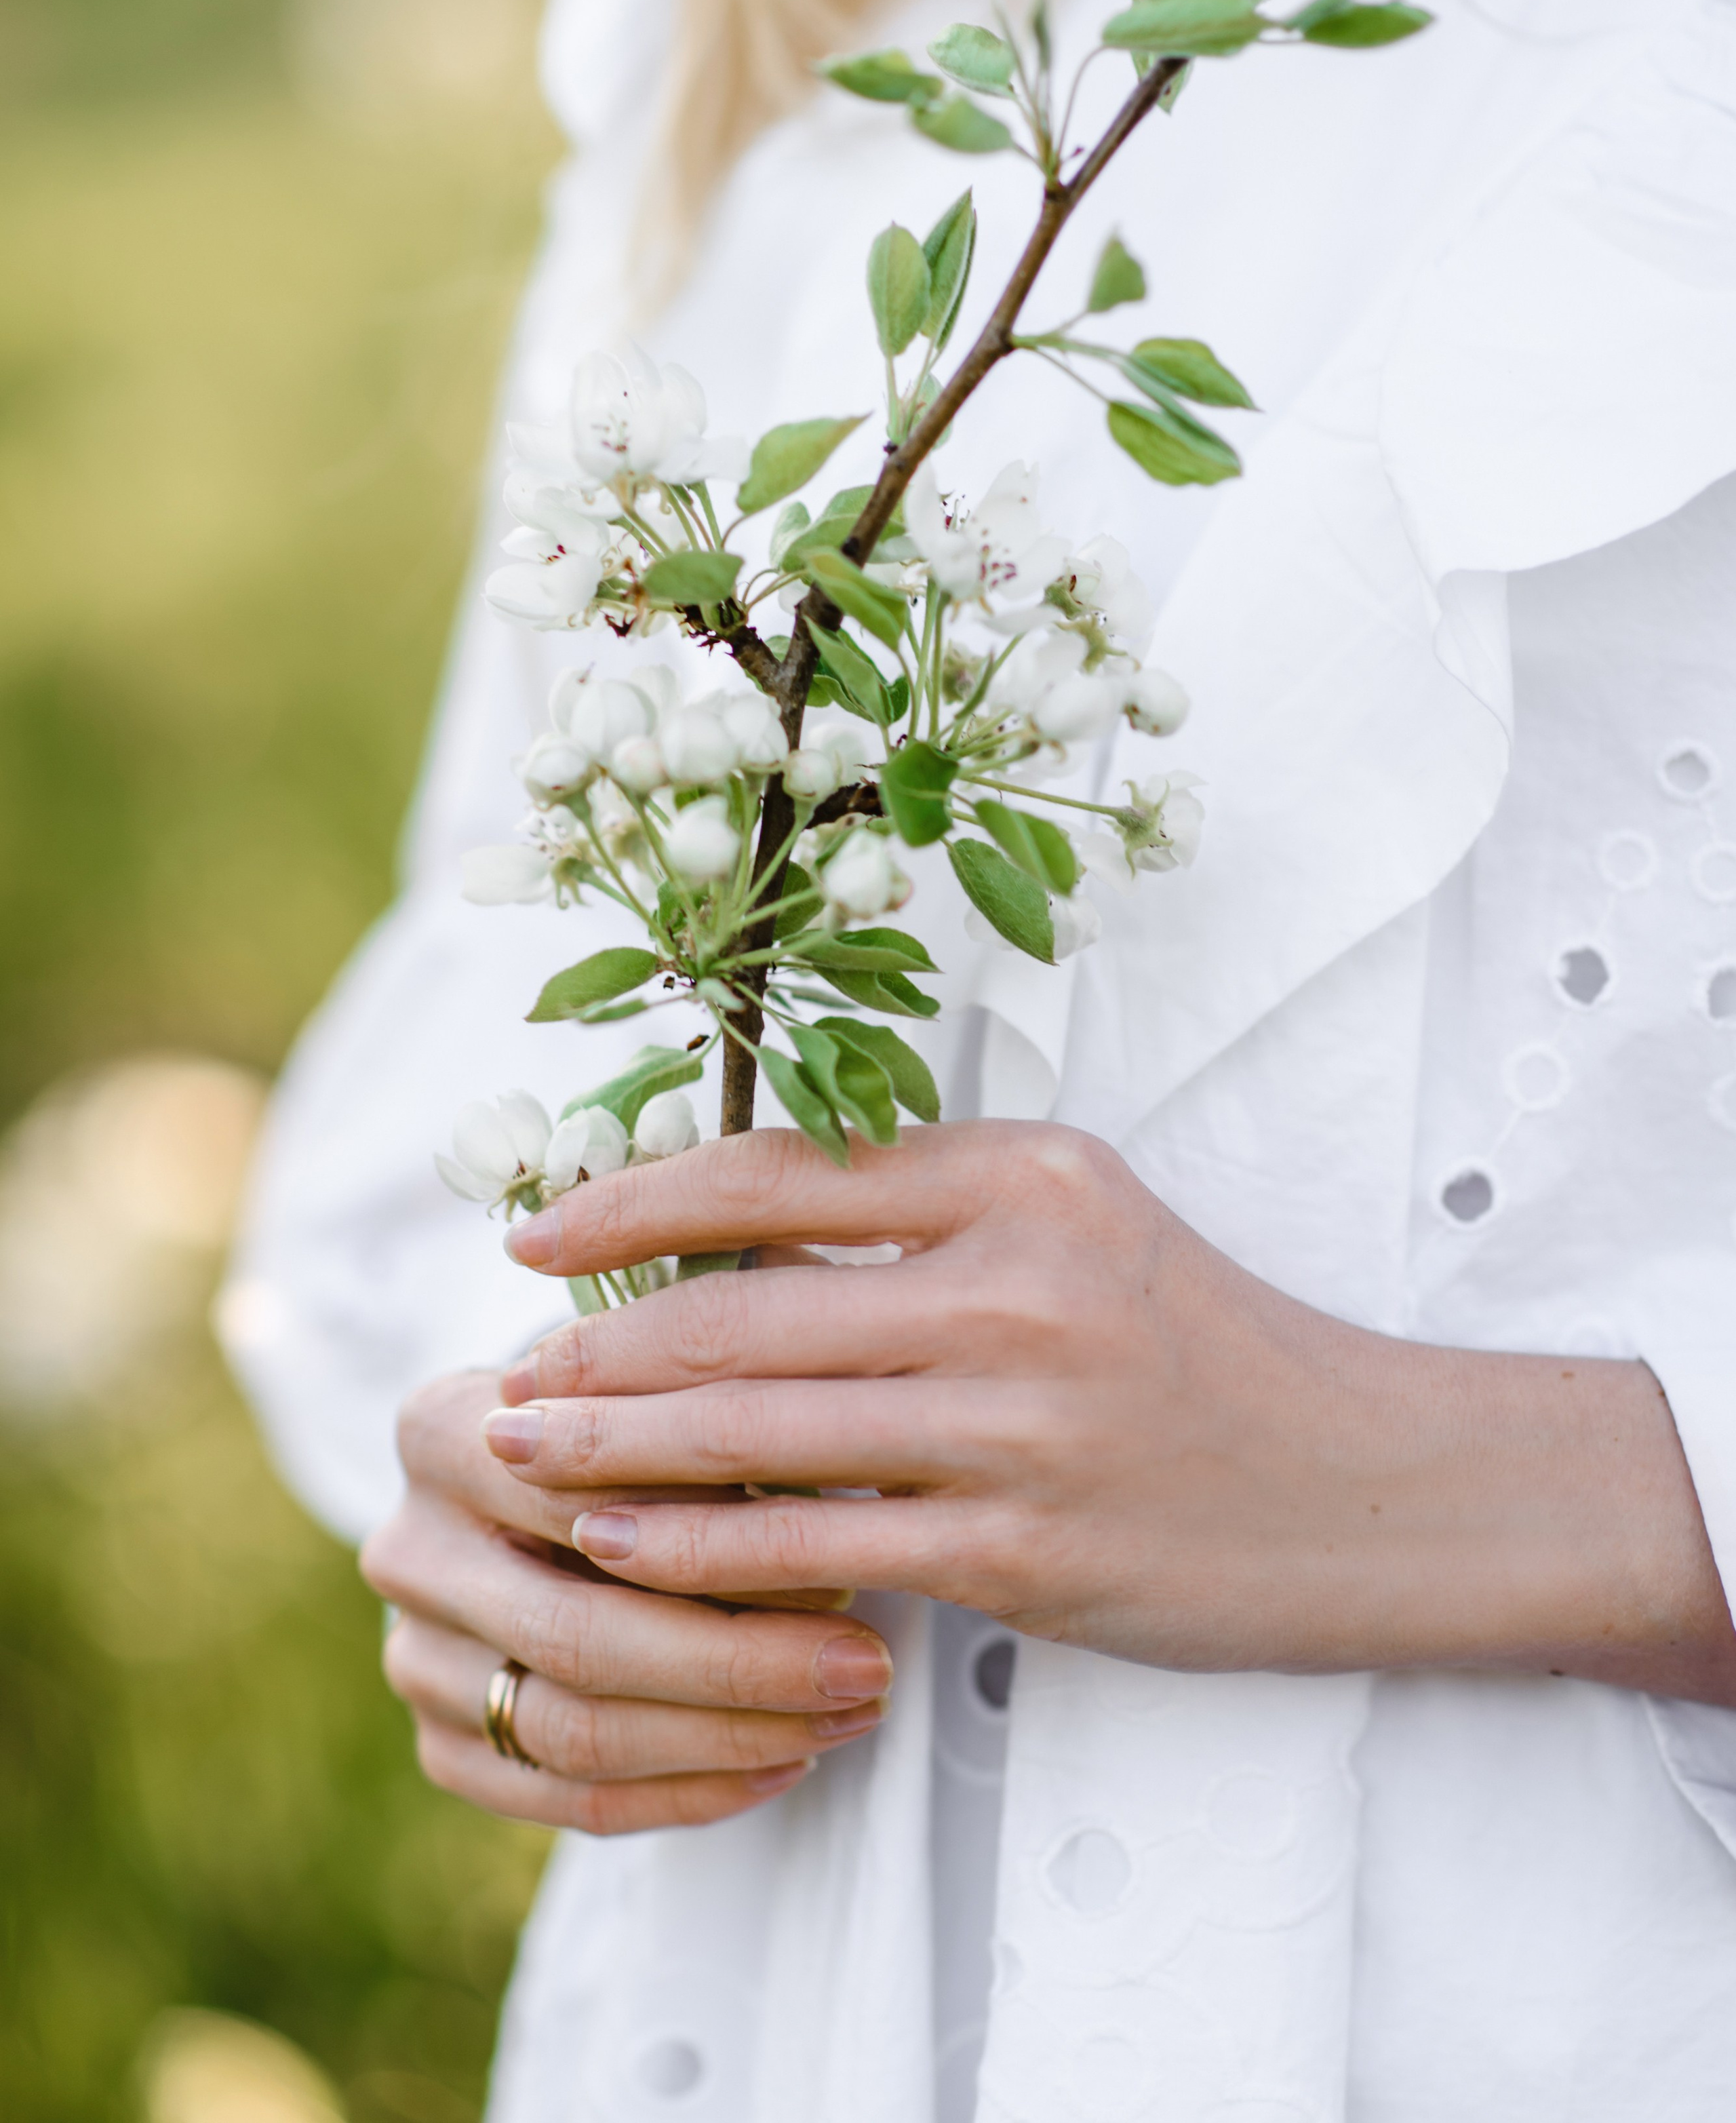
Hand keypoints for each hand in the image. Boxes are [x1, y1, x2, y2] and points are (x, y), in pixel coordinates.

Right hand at [358, 1369, 892, 1833]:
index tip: (842, 1552)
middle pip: (579, 1632)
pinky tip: (780, 1762)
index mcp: (441, 1428)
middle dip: (740, 1660)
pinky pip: (569, 1799)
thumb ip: (709, 1403)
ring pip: (576, 1730)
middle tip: (862, 1664)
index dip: (714, 1531)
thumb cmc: (629, 1412)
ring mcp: (413, 1658)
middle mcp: (407, 1547)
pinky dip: (686, 1792)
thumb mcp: (660, 1374)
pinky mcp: (443, 1746)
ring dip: (729, 1736)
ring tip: (843, 1716)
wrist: (538, 1483)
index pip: (580, 1493)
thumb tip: (828, 1475)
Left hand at [490, 1122, 1735, 1704]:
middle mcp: (1019, 1281)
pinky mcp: (1026, 1545)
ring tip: (524, 1454)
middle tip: (505, 1371)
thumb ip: (924, 1219)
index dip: (634, 1198)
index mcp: (1026, 1174)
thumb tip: (725, 1234)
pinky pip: (820, 1546)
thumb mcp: (1080, 1228)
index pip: (782, 1169)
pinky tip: (627, 1553)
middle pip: (747, 1306)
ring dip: (618, 1450)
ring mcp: (1023, 1418)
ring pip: (762, 1431)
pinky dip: (706, 1552)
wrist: (1379, 1485)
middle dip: (600, 1345)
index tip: (536, 1225)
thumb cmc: (1210, 1347)